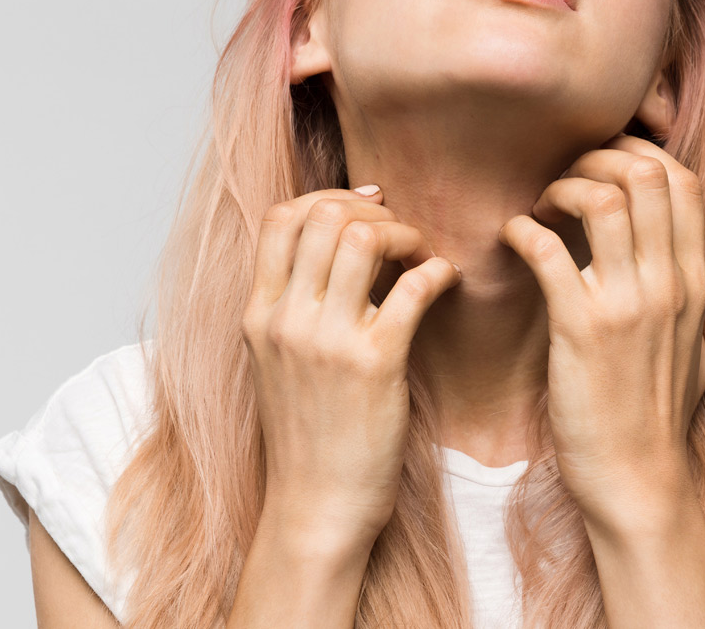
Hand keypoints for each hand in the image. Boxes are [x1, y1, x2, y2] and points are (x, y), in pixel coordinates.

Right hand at [244, 185, 461, 544]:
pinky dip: (437, 271)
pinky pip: (411, 288)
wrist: (315, 507)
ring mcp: (327, 341)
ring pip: (362, 239)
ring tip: (420, 255)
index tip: (364, 209)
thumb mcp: (275, 364)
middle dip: (372, 212)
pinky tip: (445, 281)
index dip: (327, 198)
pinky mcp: (374, 365)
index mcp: (258, 315)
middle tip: (401, 234)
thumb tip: (327, 258)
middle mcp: (286, 320)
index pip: (280, 218)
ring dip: (403, 234)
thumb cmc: (305, 437)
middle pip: (323, 216)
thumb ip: (291, 310)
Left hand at [497, 133, 704, 531]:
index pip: (683, 183)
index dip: (638, 157)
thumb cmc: (654, 418)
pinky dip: (524, 230)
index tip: (601, 168)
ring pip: (603, 199)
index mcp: (694, 283)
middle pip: (647, 175)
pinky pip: (549, 250)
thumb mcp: (692, 349)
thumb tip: (678, 271)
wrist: (637, 479)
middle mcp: (668, 284)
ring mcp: (628, 304)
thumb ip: (685, 302)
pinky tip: (513, 239)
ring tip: (541, 207)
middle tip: (564, 179)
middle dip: (598, 159)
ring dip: (562, 187)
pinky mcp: (582, 328)